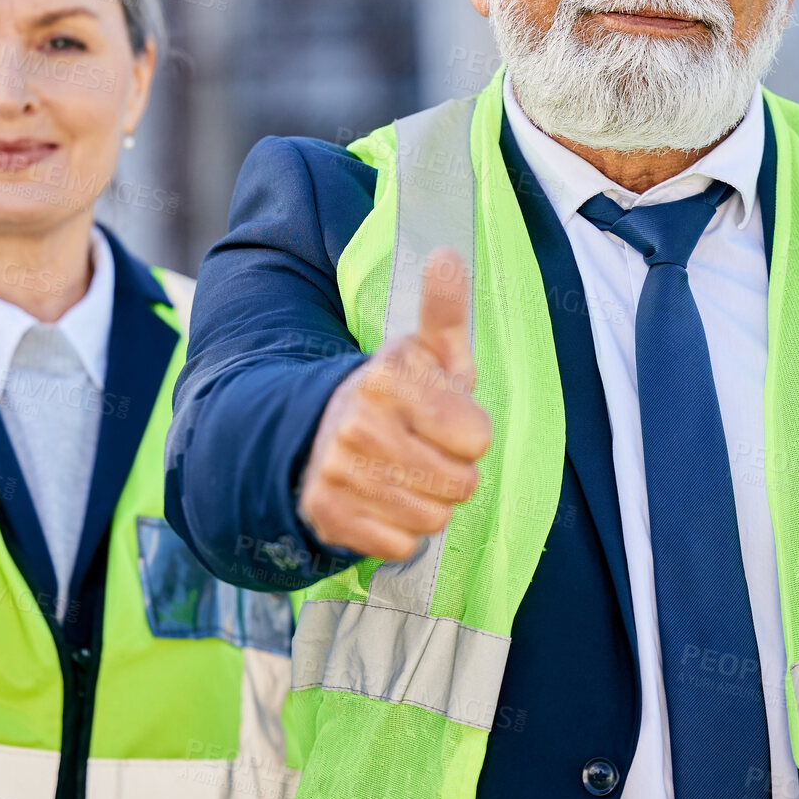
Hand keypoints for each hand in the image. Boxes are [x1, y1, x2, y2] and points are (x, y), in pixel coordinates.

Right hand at [299, 247, 491, 561]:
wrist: (321, 435)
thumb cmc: (399, 397)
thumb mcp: (428, 353)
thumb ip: (445, 309)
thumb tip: (447, 253)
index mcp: (388, 378)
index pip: (476, 438)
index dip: (468, 434)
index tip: (443, 421)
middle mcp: (358, 422)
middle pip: (459, 485)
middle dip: (451, 474)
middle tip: (423, 451)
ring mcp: (338, 471)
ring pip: (431, 520)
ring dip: (426, 504)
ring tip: (402, 475)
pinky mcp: (327, 515)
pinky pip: (400, 545)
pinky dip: (397, 531)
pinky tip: (380, 501)